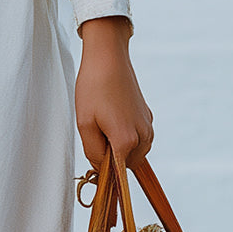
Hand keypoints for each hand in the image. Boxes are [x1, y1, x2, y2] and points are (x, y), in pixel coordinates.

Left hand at [74, 15, 152, 169]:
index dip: (102, 169)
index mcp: (127, 142)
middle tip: (94, 133)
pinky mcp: (147, 116)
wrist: (109, 58)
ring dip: (118, 146)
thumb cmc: (93, 89)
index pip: (116, 173)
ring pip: (133, 152)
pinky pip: (137, 137)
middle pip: (126, 164)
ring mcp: (148, 126)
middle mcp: (144, 136)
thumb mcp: (85, 125)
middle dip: (111, 156)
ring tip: (102, 123)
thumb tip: (102, 170)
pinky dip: (125, 134)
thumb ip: (94, 153)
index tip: (92, 155)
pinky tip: (111, 116)